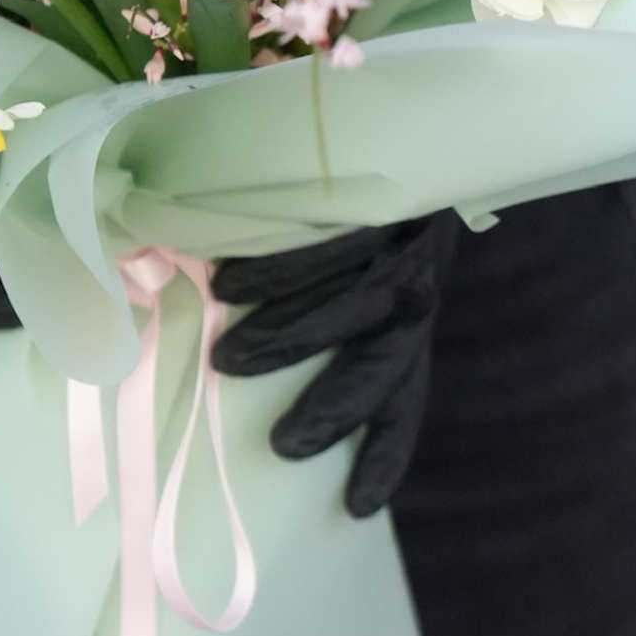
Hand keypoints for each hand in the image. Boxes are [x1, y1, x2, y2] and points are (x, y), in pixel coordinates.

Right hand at [210, 213, 459, 519]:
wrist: (407, 127)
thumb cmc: (356, 217)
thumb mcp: (355, 277)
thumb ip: (316, 323)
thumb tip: (222, 370)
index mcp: (409, 323)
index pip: (406, 398)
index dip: (386, 453)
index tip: (355, 508)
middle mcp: (413, 292)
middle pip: (385, 363)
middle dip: (335, 409)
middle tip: (282, 448)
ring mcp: (397, 247)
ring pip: (350, 308)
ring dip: (287, 339)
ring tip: (225, 359)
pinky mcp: (376, 202)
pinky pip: (325, 245)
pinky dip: (276, 272)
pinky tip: (226, 286)